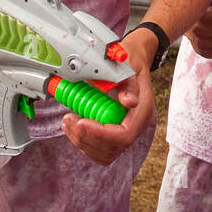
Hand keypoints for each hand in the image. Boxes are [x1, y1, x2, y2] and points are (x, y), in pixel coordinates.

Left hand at [60, 29, 154, 165]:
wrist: (133, 59)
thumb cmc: (130, 62)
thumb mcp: (129, 68)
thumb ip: (129, 86)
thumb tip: (129, 102)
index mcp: (143, 112)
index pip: (124, 136)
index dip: (100, 133)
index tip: (82, 122)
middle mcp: (137, 126)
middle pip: (112, 147)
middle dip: (86, 138)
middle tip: (69, 120)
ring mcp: (127, 131)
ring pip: (105, 152)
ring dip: (82, 142)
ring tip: (69, 123)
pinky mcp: (116, 133)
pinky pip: (101, 149)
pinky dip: (85, 143)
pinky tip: (74, 128)